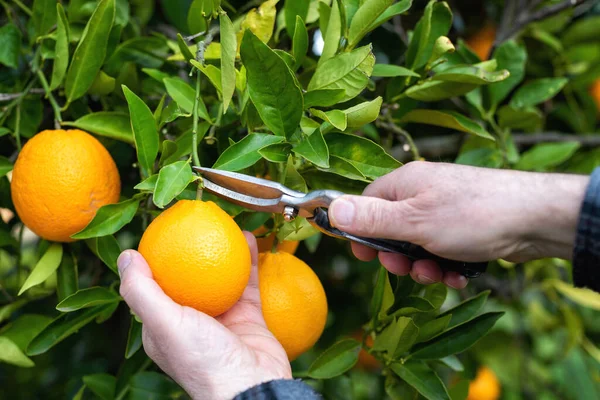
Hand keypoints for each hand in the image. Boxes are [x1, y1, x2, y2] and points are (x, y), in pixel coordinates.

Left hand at [117, 232, 291, 399]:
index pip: (153, 285)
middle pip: (187, 276)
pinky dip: (247, 259)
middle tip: (192, 218)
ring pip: (219, 274)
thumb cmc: (203, 359)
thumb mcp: (163, 324)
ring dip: (221, 248)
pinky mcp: (248, 315)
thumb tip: (126, 255)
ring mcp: (221, 317)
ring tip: (221, 221)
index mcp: (164, 326)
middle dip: (188, 247)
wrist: (253, 384)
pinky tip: (246, 237)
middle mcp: (191, 320)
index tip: (159, 227)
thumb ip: (141, 291)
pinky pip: (247, 281)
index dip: (155, 256)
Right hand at [329, 161, 588, 288]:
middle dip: (398, 255)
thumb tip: (331, 210)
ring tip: (439, 273)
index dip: (362, 231)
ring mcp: (445, 210)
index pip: (366, 204)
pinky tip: (458, 274)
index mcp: (404, 183)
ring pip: (418, 244)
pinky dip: (445, 265)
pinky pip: (442, 249)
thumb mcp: (414, 221)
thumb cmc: (471, 215)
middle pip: (392, 228)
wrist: (536, 218)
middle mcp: (422, 192)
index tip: (366, 255)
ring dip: (423, 265)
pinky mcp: (465, 227)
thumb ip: (372, 219)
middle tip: (407, 268)